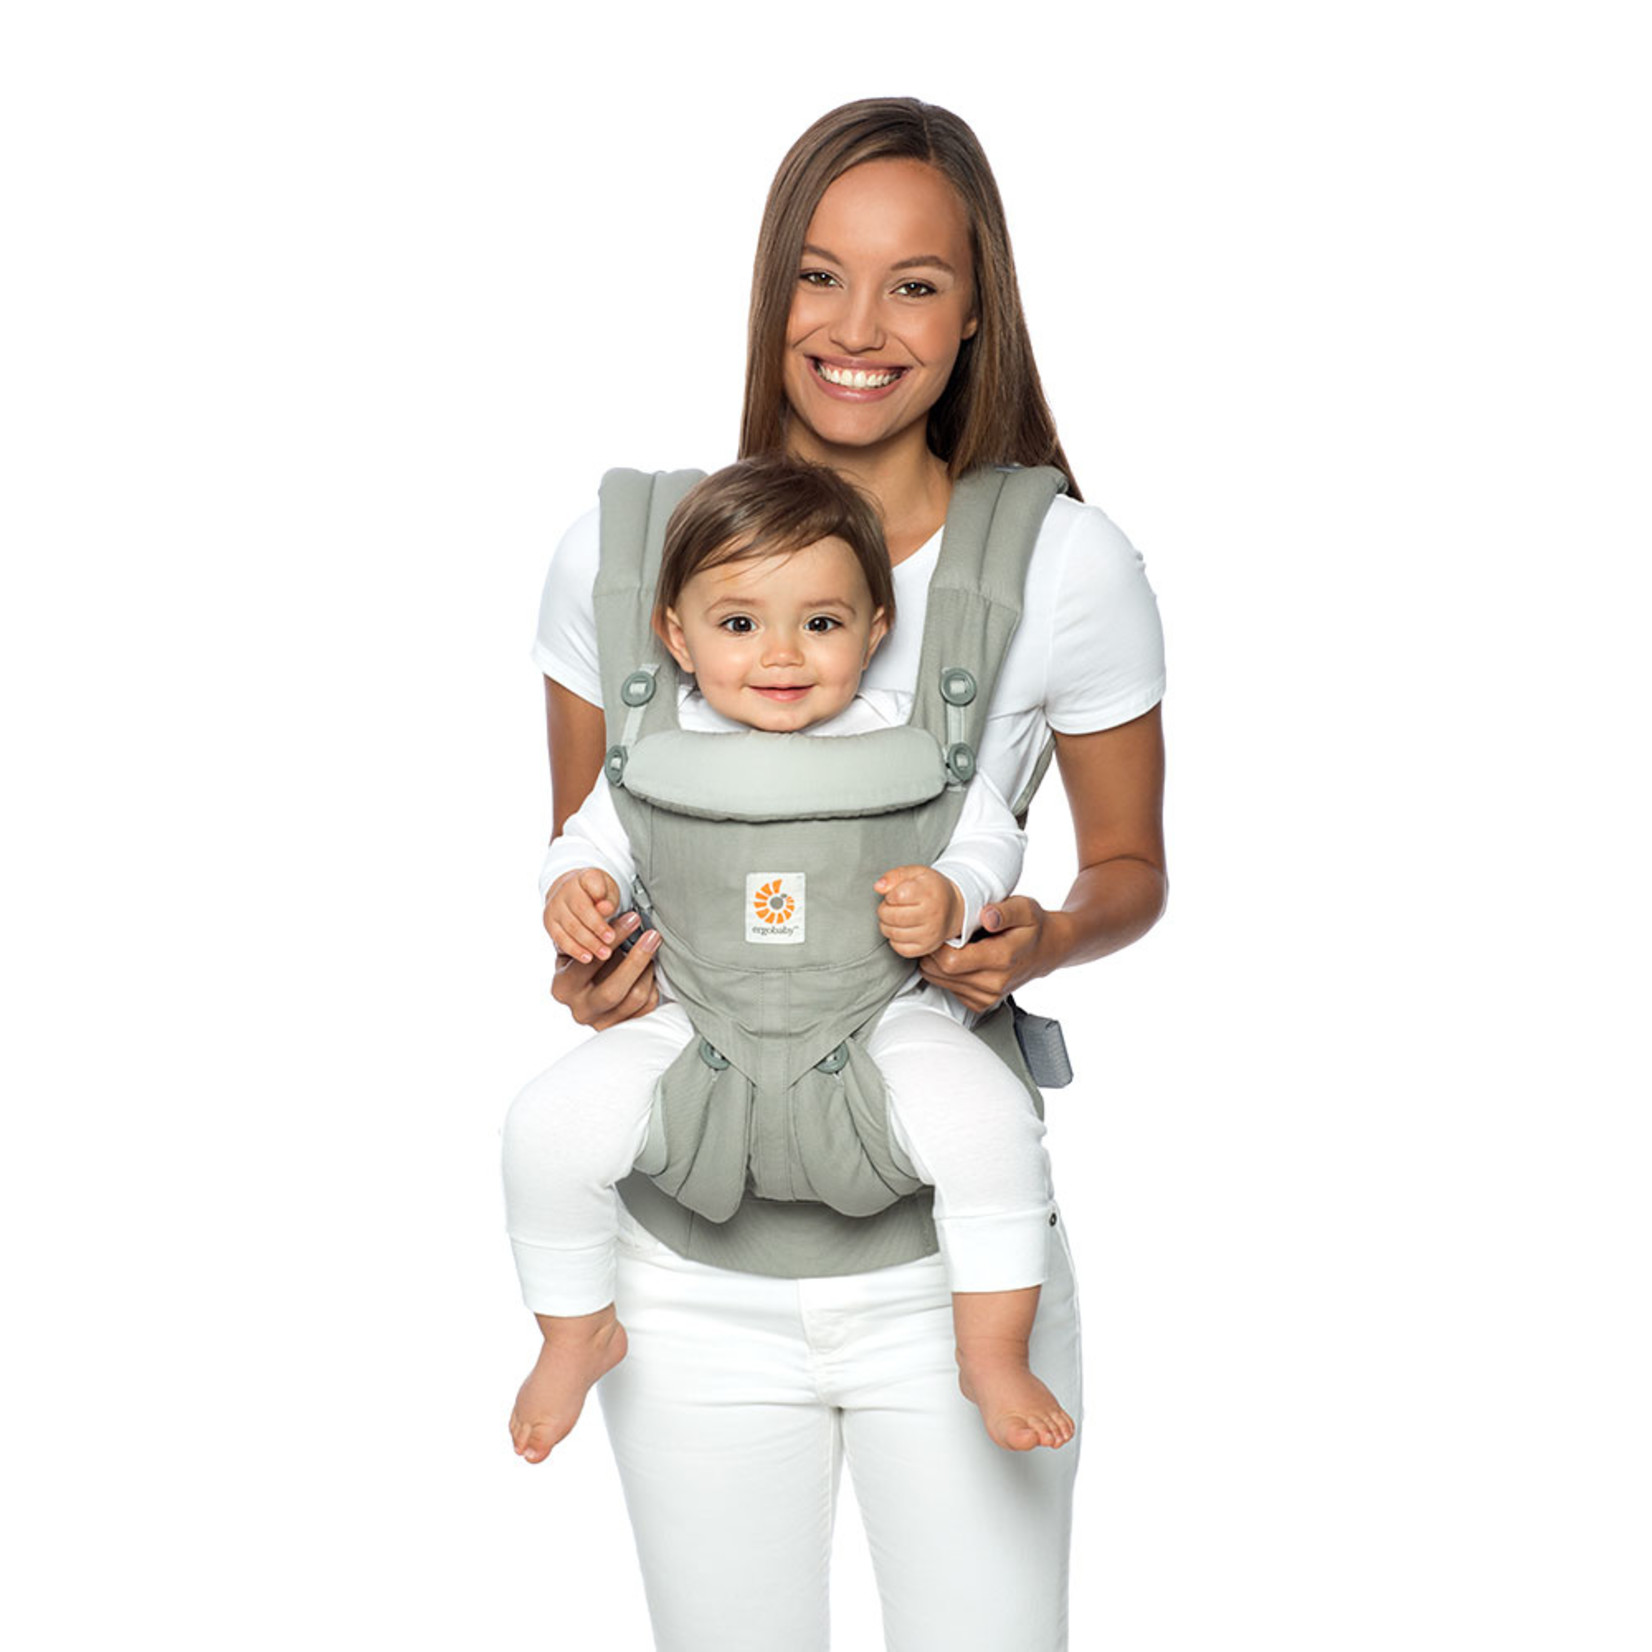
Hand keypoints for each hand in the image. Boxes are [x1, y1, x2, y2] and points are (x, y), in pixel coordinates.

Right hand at [543, 867, 624, 963]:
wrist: (572, 893)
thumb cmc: (596, 893)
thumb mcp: (609, 891)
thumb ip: (609, 899)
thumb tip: (605, 908)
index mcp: (584, 877)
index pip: (592, 883)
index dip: (600, 896)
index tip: (610, 910)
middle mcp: (565, 890)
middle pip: (581, 909)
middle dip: (597, 927)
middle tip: (611, 940)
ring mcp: (554, 906)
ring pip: (571, 926)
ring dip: (589, 942)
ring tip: (604, 953)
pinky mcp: (549, 923)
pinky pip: (560, 938)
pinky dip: (574, 949)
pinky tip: (587, 957)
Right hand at [549, 911, 661, 1028]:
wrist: (585, 991)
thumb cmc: (584, 961)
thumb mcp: (579, 948)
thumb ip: (590, 934)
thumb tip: (609, 908)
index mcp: (563, 987)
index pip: (591, 961)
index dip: (616, 938)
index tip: (633, 918)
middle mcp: (579, 1009)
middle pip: (614, 989)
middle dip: (638, 959)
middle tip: (652, 935)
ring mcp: (601, 1023)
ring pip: (635, 998)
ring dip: (648, 971)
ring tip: (652, 950)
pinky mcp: (622, 1027)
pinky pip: (646, 1007)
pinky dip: (653, 985)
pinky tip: (652, 969)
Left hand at [874, 865, 964, 958]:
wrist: (952, 908)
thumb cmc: (930, 889)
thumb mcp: (915, 873)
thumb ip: (895, 875)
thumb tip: (878, 887)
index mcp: (928, 893)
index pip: (895, 896)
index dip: (890, 895)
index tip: (896, 894)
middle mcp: (932, 915)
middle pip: (892, 916)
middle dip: (884, 910)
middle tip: (891, 906)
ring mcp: (930, 934)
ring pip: (893, 933)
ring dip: (887, 925)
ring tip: (896, 917)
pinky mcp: (926, 947)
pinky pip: (899, 948)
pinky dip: (895, 939)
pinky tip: (902, 929)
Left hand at [917, 894, 1062, 1013]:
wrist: (1047, 950)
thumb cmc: (1032, 927)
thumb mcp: (1024, 908)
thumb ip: (1004, 911)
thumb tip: (987, 916)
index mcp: (1002, 958)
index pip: (950, 961)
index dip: (937, 945)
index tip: (942, 929)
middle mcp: (994, 983)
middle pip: (941, 973)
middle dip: (933, 952)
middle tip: (943, 934)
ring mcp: (988, 996)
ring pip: (941, 982)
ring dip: (938, 963)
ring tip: (953, 945)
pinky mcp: (981, 1003)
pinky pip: (949, 990)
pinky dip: (946, 975)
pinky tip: (960, 959)